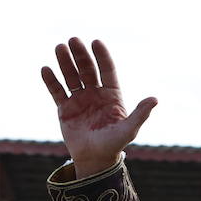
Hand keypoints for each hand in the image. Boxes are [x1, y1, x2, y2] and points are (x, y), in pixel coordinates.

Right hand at [41, 38, 157, 177]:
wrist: (94, 160)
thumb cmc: (114, 145)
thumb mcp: (129, 130)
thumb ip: (140, 114)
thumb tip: (155, 99)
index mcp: (111, 95)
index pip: (107, 70)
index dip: (102, 56)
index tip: (96, 42)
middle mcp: (95, 93)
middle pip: (87, 69)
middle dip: (81, 55)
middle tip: (73, 40)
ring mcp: (79, 100)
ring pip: (71, 76)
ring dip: (65, 62)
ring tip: (59, 47)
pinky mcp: (65, 109)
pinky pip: (57, 91)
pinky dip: (51, 81)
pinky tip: (46, 69)